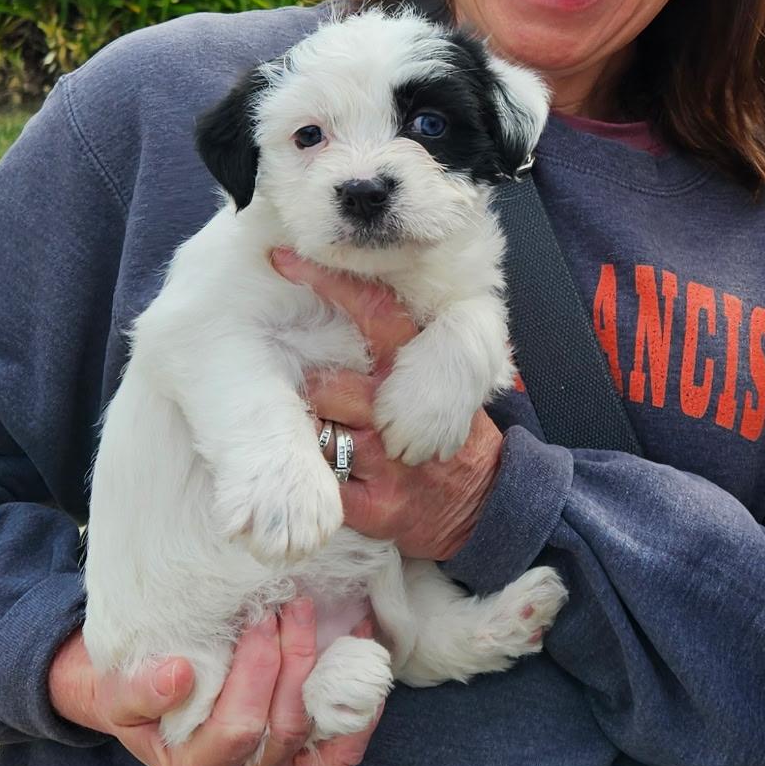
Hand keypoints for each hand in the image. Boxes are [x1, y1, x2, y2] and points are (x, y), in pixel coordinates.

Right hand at [47, 598, 378, 765]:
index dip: (256, 671)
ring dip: (327, 669)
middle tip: (292, 604)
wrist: (148, 700)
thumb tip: (177, 676)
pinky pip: (342, 748)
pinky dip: (358, 706)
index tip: (259, 616)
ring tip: (329, 618)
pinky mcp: (302, 759)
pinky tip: (357, 655)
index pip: (238, 728)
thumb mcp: (119, 692)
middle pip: (284, 725)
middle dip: (293, 658)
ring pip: (316, 731)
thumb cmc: (135, 695)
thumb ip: (139, 690)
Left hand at [272, 248, 501, 561]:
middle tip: (309, 394)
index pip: (375, 310)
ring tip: (321, 433)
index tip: (283, 258)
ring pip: (319, 433)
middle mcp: (401, 408)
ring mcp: (387, 459)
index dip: (328, 283)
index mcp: (419, 364)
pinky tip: (323, 475)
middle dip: (311, 390)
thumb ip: (393, 338)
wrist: (481, 503)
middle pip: (330, 384)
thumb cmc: (441, 426)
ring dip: (311, 432)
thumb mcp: (436, 371)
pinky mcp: (375, 506)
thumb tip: (340, 283)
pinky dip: (312, 477)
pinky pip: (319, 484)